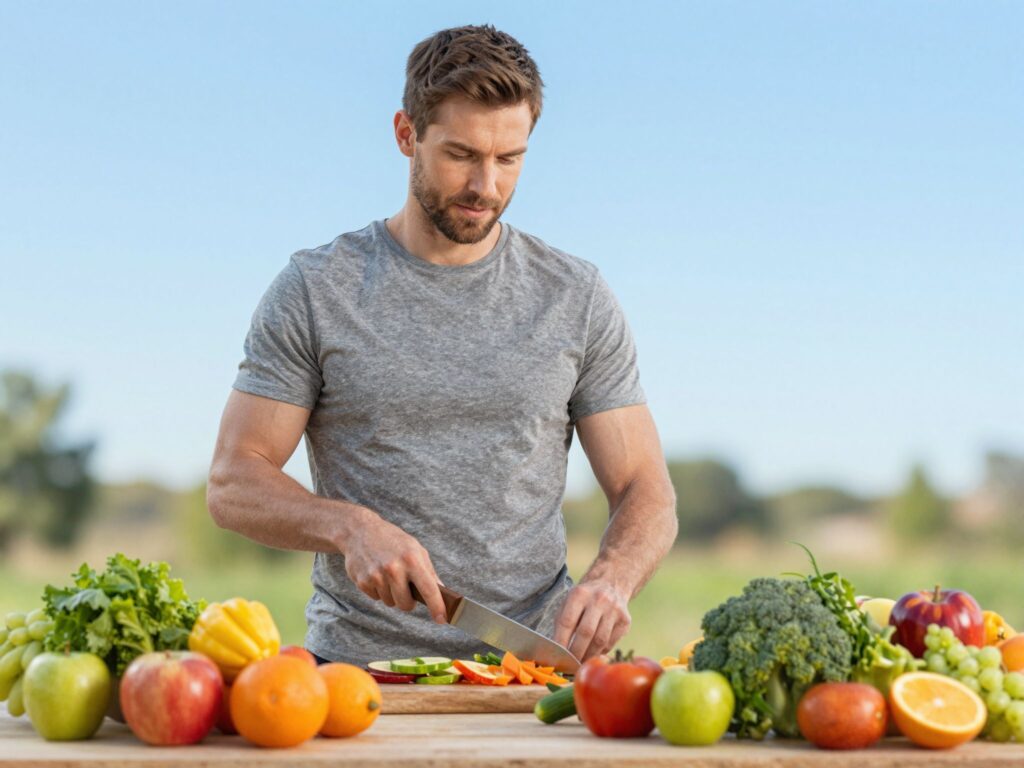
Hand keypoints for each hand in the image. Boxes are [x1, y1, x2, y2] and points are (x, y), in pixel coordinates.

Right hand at [340, 509, 447, 624]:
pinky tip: (376, 573)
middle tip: (406, 587)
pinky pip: (377, 598)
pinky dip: (379, 590)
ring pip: (391, 603)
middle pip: (406, 604)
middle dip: (408, 601)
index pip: (429, 590)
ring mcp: (377, 576)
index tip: (442, 619)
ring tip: (388, 574)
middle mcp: (394, 568)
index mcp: (412, 559)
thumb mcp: (415, 549)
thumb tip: (442, 593)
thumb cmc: (392, 540)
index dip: (437, 607)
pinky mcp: (363, 581)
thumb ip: (429, 572)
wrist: (360, 531)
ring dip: (392, 594)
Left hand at [553, 580, 630, 660]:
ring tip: (580, 662)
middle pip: (586, 633)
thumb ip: (562, 622)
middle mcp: (599, 600)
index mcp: (580, 594)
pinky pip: (611, 642)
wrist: (611, 584)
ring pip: (600, 641)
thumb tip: (556, 649)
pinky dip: (600, 651)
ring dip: (588, 655)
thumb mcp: (570, 601)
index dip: (561, 641)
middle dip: (575, 652)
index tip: (556, 655)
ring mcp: (614, 610)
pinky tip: (593, 653)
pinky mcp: (625, 621)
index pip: (568, 621)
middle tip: (569, 665)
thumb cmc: (584, 599)